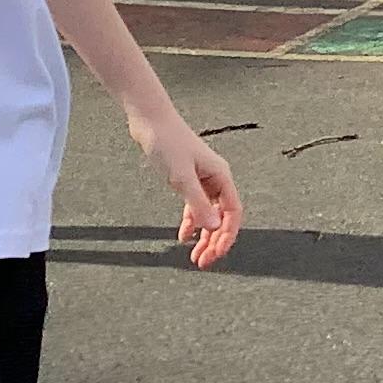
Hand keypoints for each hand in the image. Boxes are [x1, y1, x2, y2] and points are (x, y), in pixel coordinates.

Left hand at [129, 101, 243, 269]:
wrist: (150, 120)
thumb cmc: (167, 142)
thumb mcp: (182, 178)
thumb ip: (198, 204)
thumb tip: (214, 229)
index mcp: (221, 176)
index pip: (232, 213)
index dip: (227, 236)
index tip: (216, 254)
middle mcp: (216, 178)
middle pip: (222, 217)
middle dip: (214, 241)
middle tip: (203, 262)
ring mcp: (202, 179)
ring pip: (208, 214)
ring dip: (203, 236)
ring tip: (195, 256)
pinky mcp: (188, 178)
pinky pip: (195, 206)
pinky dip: (190, 222)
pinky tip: (182, 236)